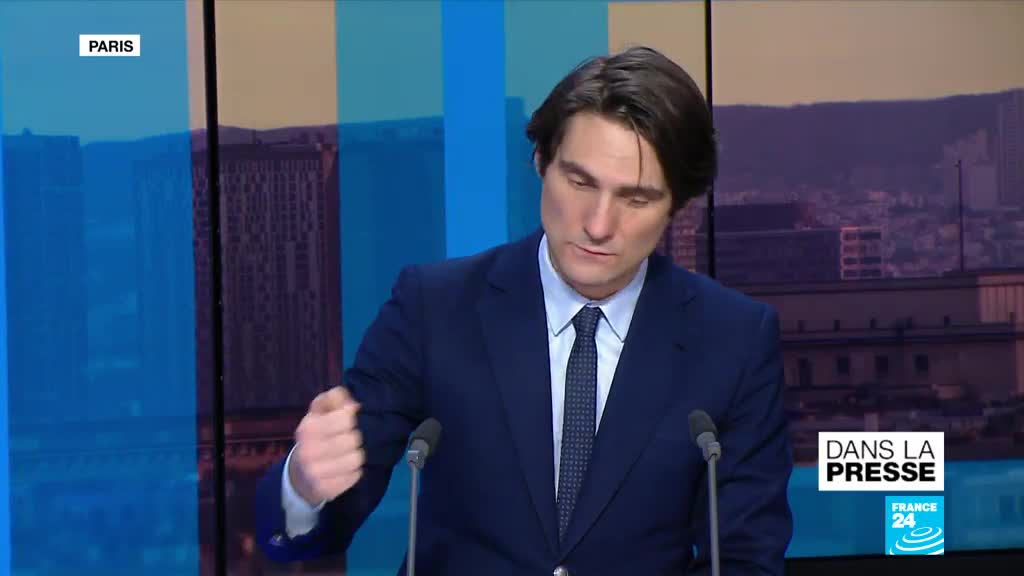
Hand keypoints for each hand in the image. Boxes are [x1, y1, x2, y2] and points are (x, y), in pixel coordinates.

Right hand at [288, 386, 364, 506]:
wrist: (298, 475)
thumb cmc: (314, 438)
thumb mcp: (318, 414)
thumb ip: (332, 399)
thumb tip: (349, 400)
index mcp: (307, 429)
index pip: (345, 418)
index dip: (350, 418)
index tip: (346, 422)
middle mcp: (309, 451)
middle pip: (354, 439)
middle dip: (354, 438)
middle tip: (347, 440)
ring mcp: (316, 472)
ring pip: (357, 458)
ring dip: (356, 455)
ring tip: (347, 455)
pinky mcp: (326, 489)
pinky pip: (355, 476)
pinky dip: (354, 472)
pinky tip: (344, 469)